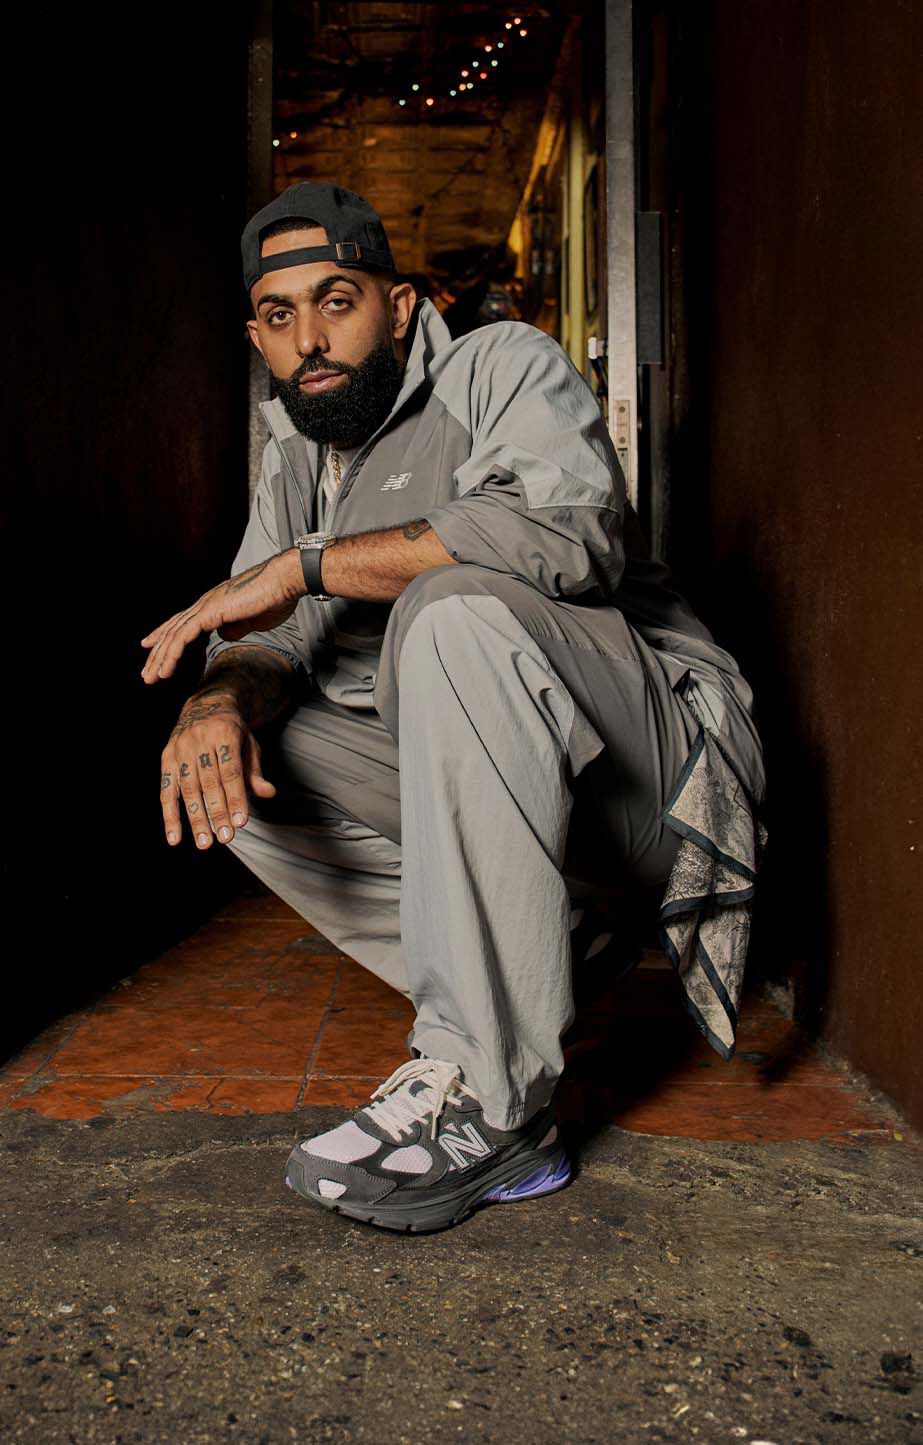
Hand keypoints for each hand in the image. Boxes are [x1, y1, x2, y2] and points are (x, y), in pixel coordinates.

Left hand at [141, 550, 305, 682]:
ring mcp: (205, 607)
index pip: (183, 623)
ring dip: (160, 659)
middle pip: (173, 630)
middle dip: (158, 653)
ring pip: (174, 636)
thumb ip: (236, 627)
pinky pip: (183, 637)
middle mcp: (205, 604)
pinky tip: (165, 670)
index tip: (153, 648)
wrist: (284, 582)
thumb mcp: (253, 620)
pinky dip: (171, 654)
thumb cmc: (275, 597)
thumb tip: (224, 635)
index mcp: (214, 605)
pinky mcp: (209, 613)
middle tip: (147, 674)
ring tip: (151, 678)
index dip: (166, 636)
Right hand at [159, 691, 276, 848]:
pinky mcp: (166, 759)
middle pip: (209, 782)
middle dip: (217, 812)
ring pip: (187, 789)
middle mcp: (198, 740)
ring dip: (196, 818)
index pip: (230, 771)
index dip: (235, 797)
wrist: (205, 705)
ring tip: (204, 843)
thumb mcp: (249, 745)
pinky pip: (165, 791)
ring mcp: (179, 749)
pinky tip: (174, 838)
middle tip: (225, 838)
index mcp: (224, 733)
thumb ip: (255, 771)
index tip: (241, 822)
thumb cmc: (233, 733)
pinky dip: (169, 816)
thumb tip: (268, 793)